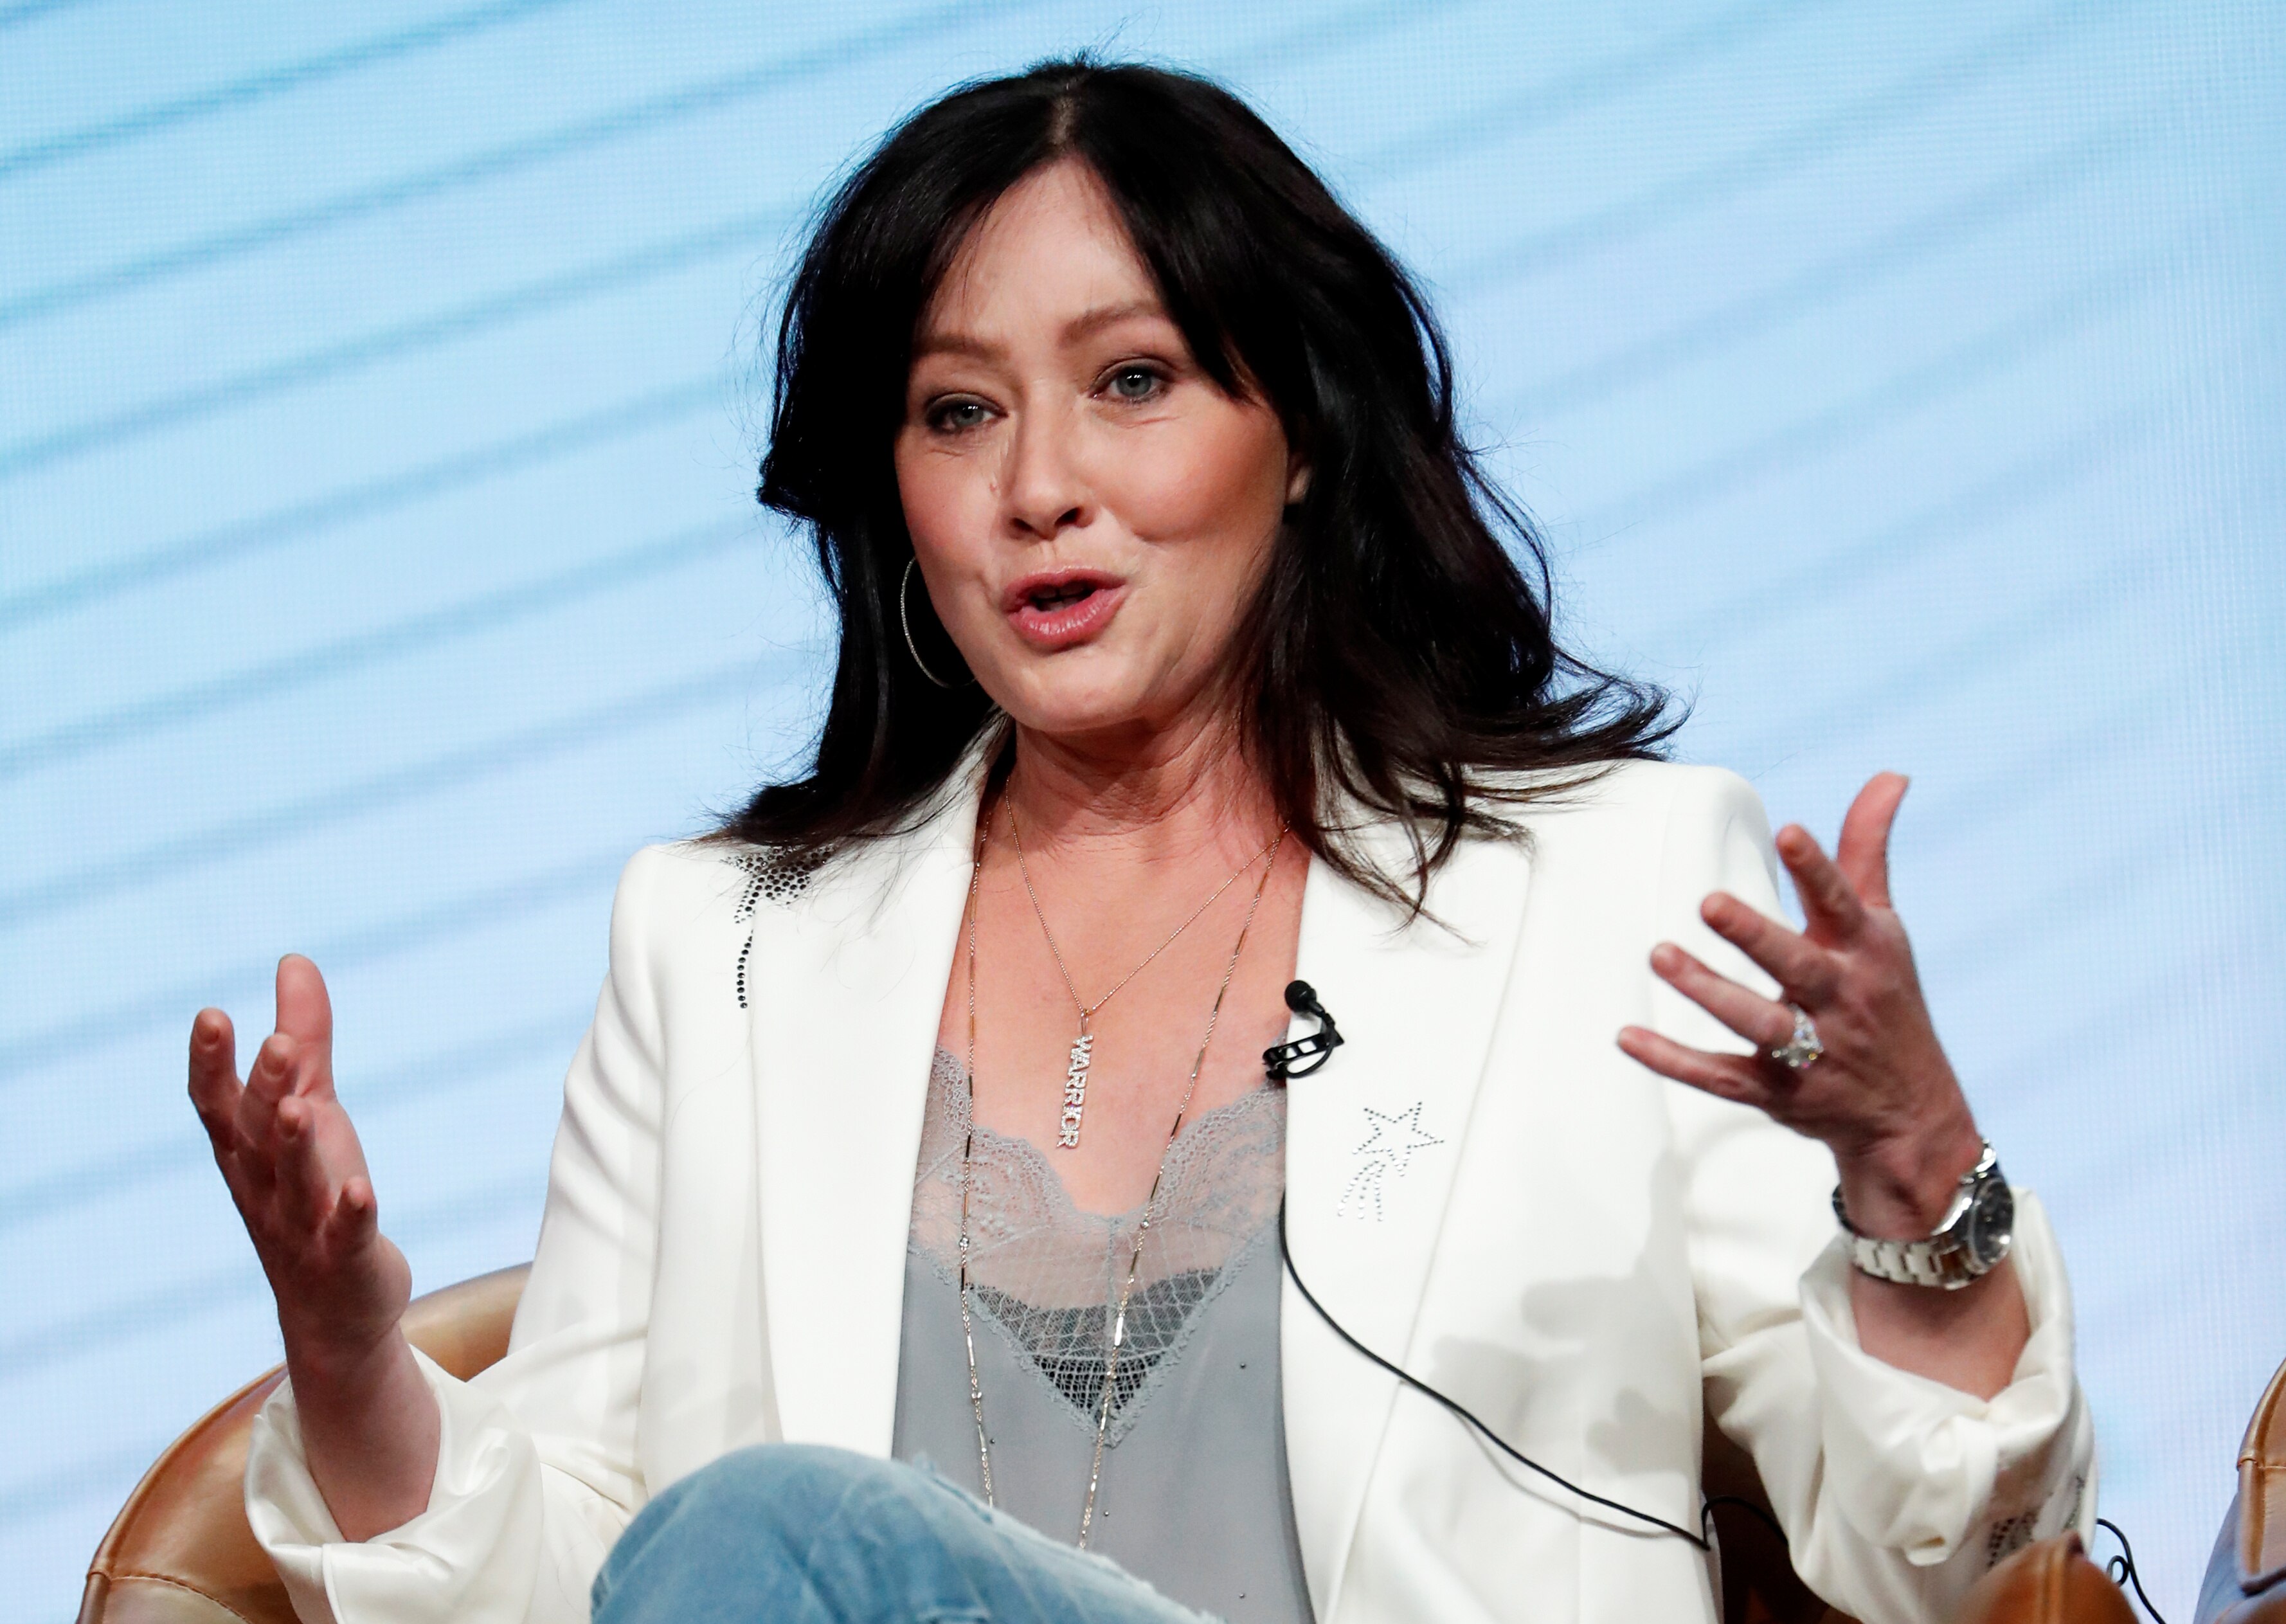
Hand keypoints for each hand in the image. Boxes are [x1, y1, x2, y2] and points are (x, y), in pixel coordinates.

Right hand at [188, 954, 409, 1363]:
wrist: (335, 1307)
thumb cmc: (316, 1192)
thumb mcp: (314, 1108)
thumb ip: (305, 1041)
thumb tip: (294, 961)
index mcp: (250, 1151)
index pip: (218, 1104)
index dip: (210, 1064)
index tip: (210, 1014)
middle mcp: (266, 1187)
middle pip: (256, 1135)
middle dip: (262, 1091)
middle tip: (275, 1042)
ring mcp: (302, 1226)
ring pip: (294, 1183)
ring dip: (297, 1147)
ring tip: (304, 1108)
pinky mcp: (346, 1258)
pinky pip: (346, 1235)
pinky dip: (351, 1213)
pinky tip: (362, 1190)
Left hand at [1617, 773, 1983, 1237]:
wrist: (1912, 1117)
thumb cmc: (1886, 1000)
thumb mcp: (1883, 926)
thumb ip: (1867, 851)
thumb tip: (1888, 774)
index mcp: (1863, 951)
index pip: (1841, 904)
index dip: (1818, 869)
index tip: (1789, 832)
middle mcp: (1840, 1000)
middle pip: (1796, 965)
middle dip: (1756, 936)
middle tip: (1709, 903)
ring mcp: (1810, 1051)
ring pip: (1757, 1022)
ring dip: (1709, 992)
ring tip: (1661, 956)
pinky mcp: (1777, 1092)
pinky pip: (1722, 1077)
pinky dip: (1674, 1062)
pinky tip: (1629, 1036)